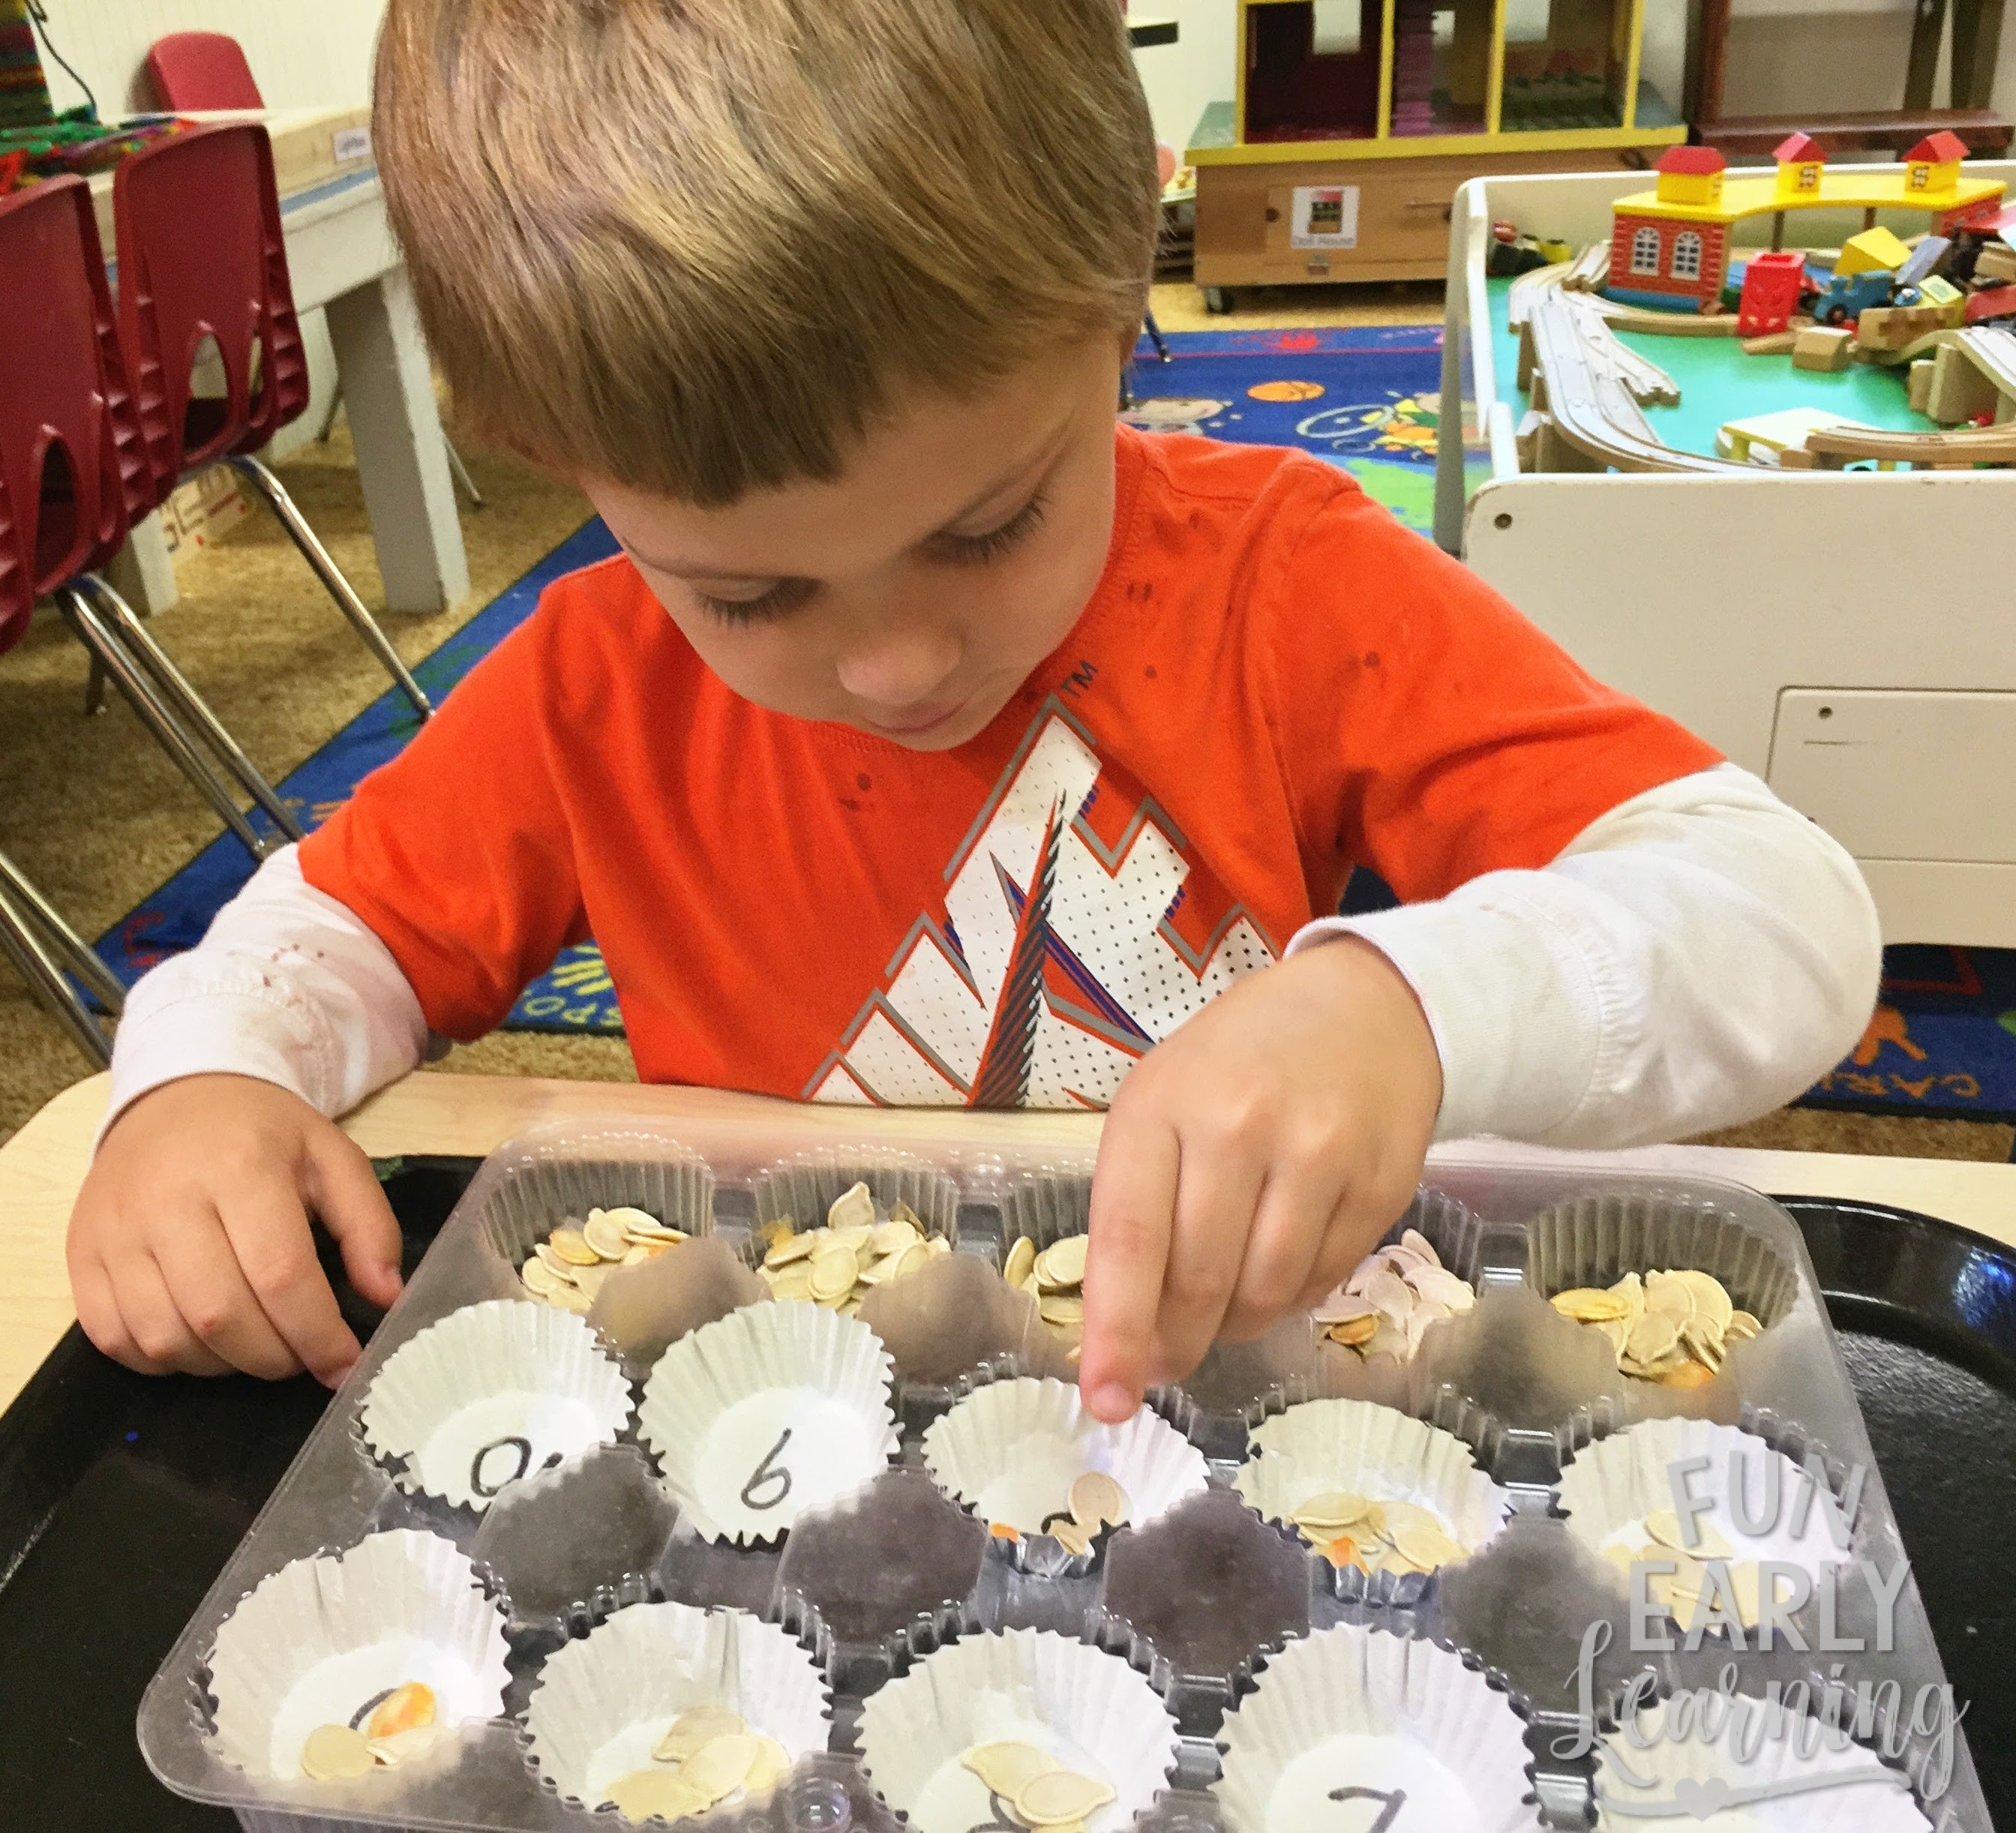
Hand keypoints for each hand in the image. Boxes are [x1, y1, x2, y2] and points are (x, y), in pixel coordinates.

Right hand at [69, 1075, 403, 1385]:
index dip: (317, 1334)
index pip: (279, 1274)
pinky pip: (116, 1341)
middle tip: (302, 1356)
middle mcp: (166, 1202)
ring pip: (166, 1339)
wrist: (176, 1098)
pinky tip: (201, 1341)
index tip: (346, 1365)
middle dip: (274, 1357)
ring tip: (257, 1345)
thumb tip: (389, 1297)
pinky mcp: (79, 1258)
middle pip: (220, 1316)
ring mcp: (114, 1234)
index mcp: (239, 1168)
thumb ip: (370, 1226)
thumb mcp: (333, 1158)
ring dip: (222, 1365)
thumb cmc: (262, 1134)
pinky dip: (165, 1361)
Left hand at [1076, 937, 1440, 1421]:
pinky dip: (1289, 1298)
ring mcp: (1317, 1155)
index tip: (1104, 1398)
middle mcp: (1238, 1127)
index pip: (1131, 1239)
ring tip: (1224, 1306)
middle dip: (1174, 1342)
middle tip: (1164, 1362)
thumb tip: (1126, 1335)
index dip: (1117, 1330)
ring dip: (1233, 1326)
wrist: (1363, 1009)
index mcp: (1162, 1105)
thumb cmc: (1237, 1065)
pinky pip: (1320, 1282)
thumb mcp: (1164, 1103)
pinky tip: (1278, 1264)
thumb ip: (1137, 1205)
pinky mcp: (1379, 1184)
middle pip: (1198, 1282)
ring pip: (1263, 1296)